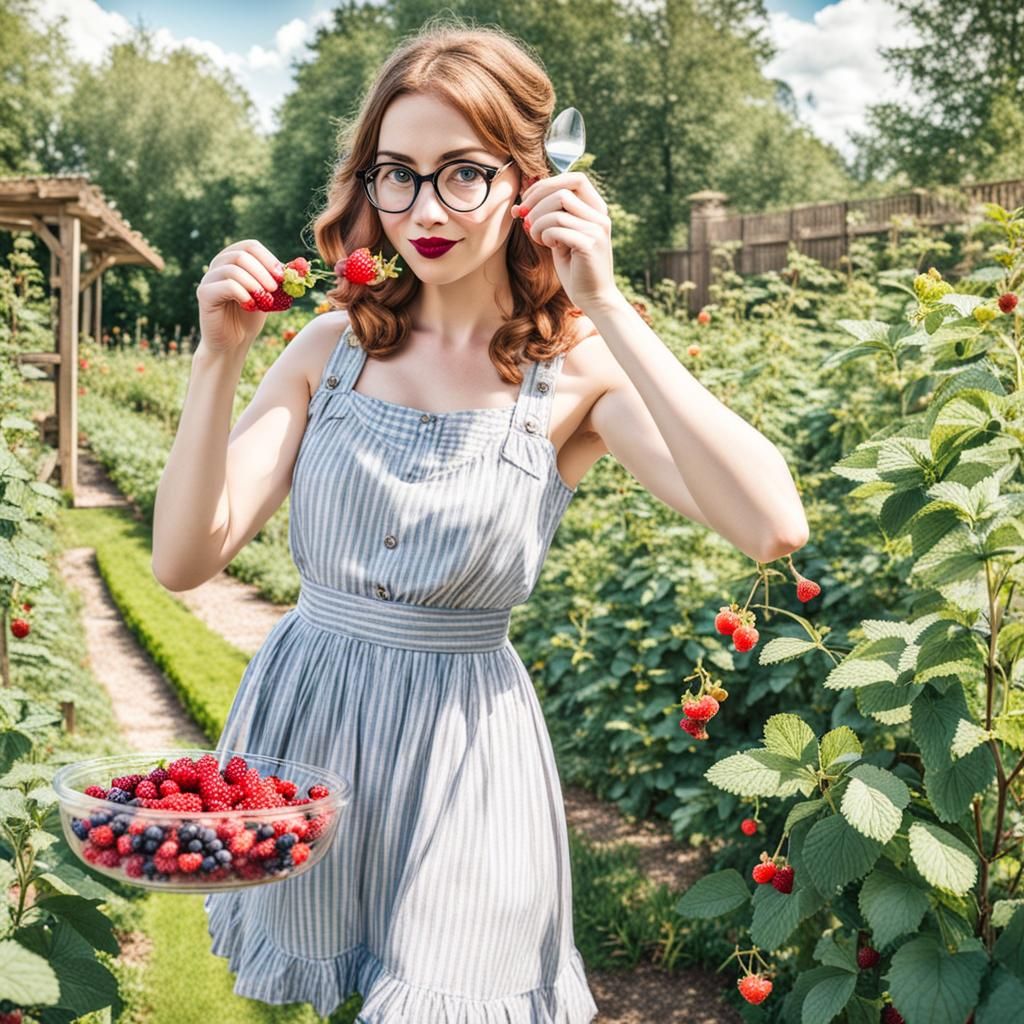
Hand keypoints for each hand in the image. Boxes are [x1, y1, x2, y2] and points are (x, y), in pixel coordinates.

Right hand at [197, 239, 284, 352]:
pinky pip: (226, 285)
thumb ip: (279, 280)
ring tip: (265, 299)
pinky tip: (251, 306)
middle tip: (275, 289)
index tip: (282, 276)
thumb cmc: (250, 318)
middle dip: (263, 271)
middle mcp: (218, 264)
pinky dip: (243, 294)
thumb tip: (300, 266)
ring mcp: (209, 278)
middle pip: (241, 255)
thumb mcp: (268, 295)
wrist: (233, 342)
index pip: (250, 246)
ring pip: (233, 269)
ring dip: (254, 283)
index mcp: (233, 260)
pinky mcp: (204, 293)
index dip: (268, 258)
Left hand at [512, 171, 620, 313]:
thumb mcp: (560, 236)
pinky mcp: (589, 245)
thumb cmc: (575, 268)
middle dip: (536, 203)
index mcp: (597, 209)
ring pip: (557, 209)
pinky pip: (557, 228)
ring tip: (537, 237)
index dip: (547, 184)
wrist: (593, 298)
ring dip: (538, 222)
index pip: (575, 179)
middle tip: (525, 220)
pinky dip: (545, 234)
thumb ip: (549, 217)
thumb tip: (520, 204)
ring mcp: (597, 229)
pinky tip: (549, 245)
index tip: (527, 201)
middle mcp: (600, 216)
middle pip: (562, 190)